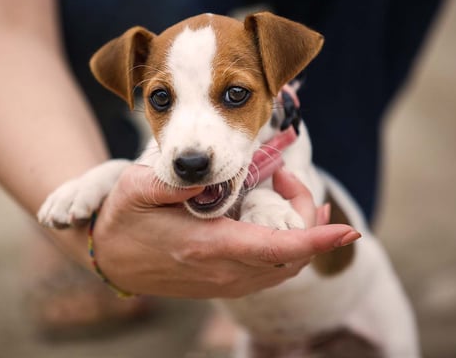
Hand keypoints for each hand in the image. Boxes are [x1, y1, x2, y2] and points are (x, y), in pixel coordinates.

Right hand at [91, 165, 359, 297]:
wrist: (109, 260)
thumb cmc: (123, 219)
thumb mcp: (138, 189)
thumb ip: (175, 180)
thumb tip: (212, 172)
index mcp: (207, 247)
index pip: (276, 248)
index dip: (317, 239)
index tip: (346, 229)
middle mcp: (224, 272)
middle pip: (292, 256)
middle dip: (309, 217)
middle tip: (285, 177)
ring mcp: (227, 282)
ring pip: (287, 266)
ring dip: (301, 232)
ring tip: (286, 190)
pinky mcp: (226, 283)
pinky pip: (273, 270)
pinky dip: (289, 246)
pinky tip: (281, 217)